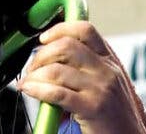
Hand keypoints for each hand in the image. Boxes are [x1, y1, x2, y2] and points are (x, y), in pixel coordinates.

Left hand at [17, 21, 145, 133]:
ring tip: (29, 82)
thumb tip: (50, 61)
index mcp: (110, 60)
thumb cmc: (116, 115)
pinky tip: (30, 90)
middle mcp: (107, 70)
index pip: (84, 30)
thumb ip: (86, 68)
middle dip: (41, 55)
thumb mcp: (107, 83)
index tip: (44, 38)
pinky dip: (37, 89)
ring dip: (35, 75)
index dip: (60, 29)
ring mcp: (100, 88)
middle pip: (66, 46)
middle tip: (32, 67)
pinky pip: (57, 93)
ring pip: (57, 70)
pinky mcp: (92, 107)